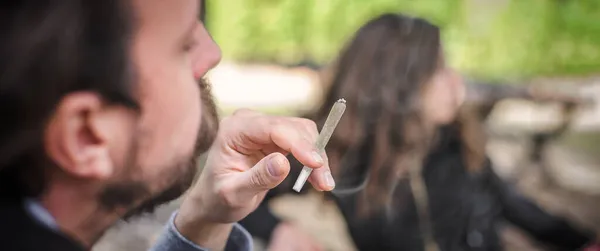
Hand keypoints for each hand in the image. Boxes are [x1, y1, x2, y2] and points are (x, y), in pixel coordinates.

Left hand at [175, 110, 334, 247]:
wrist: (214, 200)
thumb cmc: (218, 198)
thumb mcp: (234, 194)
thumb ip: (257, 178)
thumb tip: (283, 163)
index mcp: (234, 129)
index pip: (273, 128)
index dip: (299, 144)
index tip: (316, 163)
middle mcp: (250, 121)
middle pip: (294, 127)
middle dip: (313, 153)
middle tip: (324, 182)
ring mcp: (264, 127)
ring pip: (304, 133)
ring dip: (317, 157)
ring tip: (323, 184)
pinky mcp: (276, 136)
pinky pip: (303, 142)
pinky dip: (313, 159)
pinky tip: (318, 178)